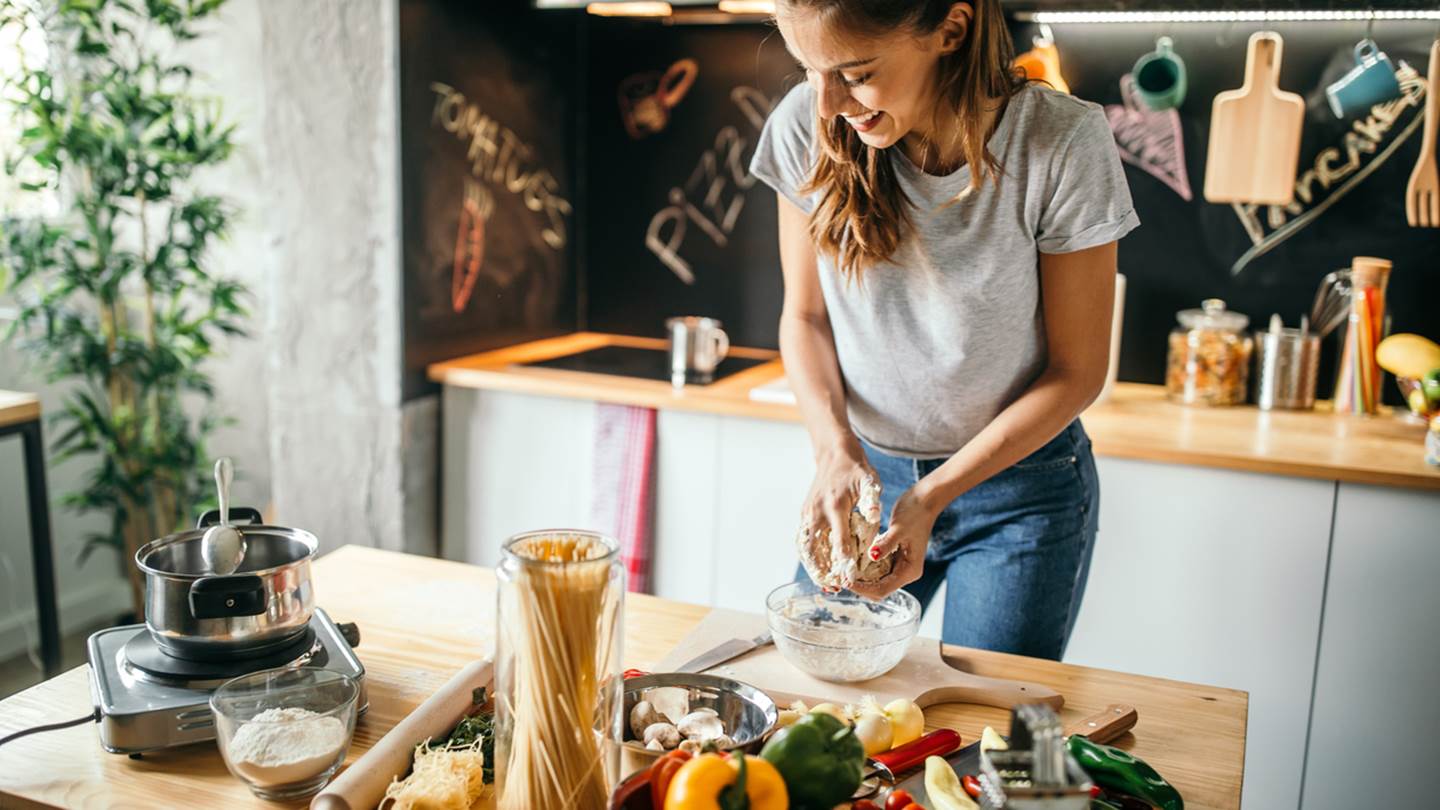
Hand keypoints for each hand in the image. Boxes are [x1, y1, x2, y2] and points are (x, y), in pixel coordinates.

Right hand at [800, 443, 876, 591]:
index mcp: (835, 506)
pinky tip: (816, 567)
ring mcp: (808, 512)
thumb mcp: (869, 482)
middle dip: (822, 571)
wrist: (834, 453)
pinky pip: (803, 538)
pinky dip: (807, 555)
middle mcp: (817, 511)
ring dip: (812, 566)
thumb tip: (874, 517)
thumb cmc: (856, 469)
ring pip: (805, 546)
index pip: (839, 540)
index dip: (844, 562)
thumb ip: (871, 501)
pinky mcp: (805, 512)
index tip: (848, 581)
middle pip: (815, 548)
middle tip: (832, 588)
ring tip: (823, 583)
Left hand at [850, 487, 938, 599]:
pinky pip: (876, 568)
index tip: (846, 581)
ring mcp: (899, 566)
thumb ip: (886, 544)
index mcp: (910, 570)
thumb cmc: (914, 513)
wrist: (923, 501)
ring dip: (861, 578)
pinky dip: (864, 568)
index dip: (863, 589)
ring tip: (844, 571)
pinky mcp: (893, 557)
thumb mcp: (899, 528)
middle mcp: (905, 572)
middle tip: (841, 577)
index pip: (883, 589)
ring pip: (876, 580)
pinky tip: (852, 561)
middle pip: (879, 589)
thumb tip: (873, 556)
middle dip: (860, 586)